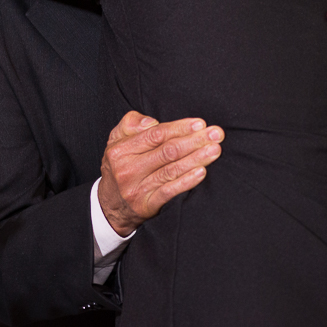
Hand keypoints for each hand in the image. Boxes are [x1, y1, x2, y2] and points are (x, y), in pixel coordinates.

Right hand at [98, 113, 223, 236]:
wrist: (110, 204)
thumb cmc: (120, 166)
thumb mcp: (116, 140)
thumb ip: (130, 123)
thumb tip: (151, 122)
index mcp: (121, 150)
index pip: (155, 135)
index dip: (179, 128)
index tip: (200, 123)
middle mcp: (128, 169)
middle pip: (167, 151)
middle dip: (194, 141)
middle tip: (216, 134)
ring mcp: (137, 188)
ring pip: (171, 170)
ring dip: (196, 159)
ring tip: (215, 150)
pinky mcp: (146, 205)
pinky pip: (169, 192)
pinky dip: (186, 182)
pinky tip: (202, 172)